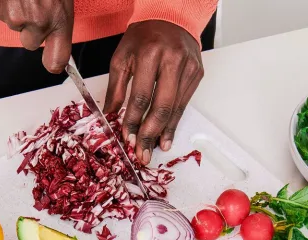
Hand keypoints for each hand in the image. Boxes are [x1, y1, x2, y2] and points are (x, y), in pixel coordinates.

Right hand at [0, 0, 73, 72]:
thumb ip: (59, 20)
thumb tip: (56, 43)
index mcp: (58, 16)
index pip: (57, 57)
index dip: (54, 61)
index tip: (53, 64)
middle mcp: (37, 21)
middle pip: (30, 42)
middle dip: (31, 27)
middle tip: (35, 3)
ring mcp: (14, 17)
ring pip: (14, 24)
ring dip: (17, 10)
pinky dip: (3, 2)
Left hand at [104, 20, 203, 164]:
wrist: (169, 18)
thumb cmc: (142, 38)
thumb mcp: (121, 58)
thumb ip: (116, 88)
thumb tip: (110, 115)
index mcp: (150, 55)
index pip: (140, 96)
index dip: (133, 120)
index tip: (127, 138)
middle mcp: (173, 61)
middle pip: (161, 106)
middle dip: (150, 133)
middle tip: (142, 153)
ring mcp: (189, 68)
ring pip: (175, 108)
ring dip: (163, 132)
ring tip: (153, 150)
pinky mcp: (197, 74)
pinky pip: (184, 103)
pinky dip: (174, 122)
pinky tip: (166, 136)